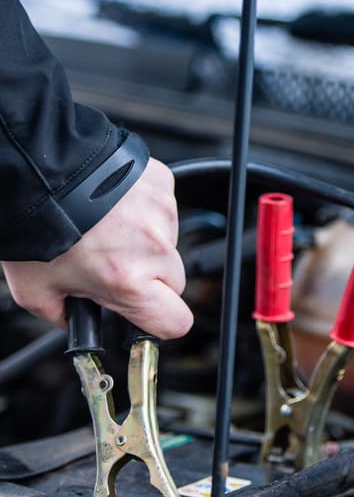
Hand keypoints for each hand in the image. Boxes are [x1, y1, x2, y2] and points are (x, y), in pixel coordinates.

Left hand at [1, 158, 192, 338]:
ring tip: (107, 231)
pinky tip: (115, 209)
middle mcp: (152, 247)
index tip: (147, 318)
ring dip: (147, 244)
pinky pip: (164, 211)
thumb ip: (63, 318)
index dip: (161, 324)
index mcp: (126, 281)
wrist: (38, 169)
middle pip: (175, 283)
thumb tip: (77, 327)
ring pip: (169, 245)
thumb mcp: (36, 290)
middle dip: (150, 282)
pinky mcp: (162, 184)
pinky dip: (145, 212)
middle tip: (114, 269)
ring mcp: (162, 212)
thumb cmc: (35, 223)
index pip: (176, 322)